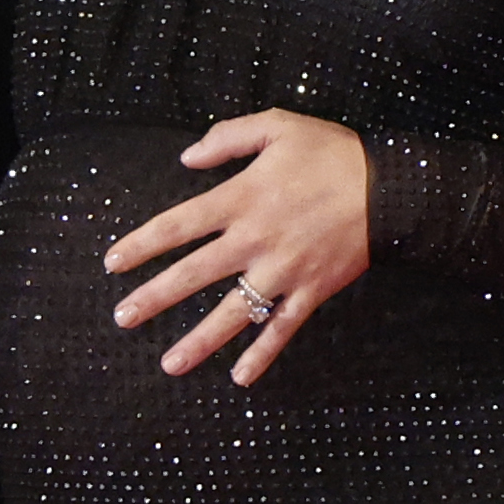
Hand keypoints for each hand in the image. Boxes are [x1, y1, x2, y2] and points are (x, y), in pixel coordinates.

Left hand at [105, 108, 370, 386]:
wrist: (391, 187)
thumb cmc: (331, 152)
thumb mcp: (277, 126)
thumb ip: (228, 137)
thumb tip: (186, 157)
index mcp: (241, 198)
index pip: (178, 226)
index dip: (141, 245)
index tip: (113, 263)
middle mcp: (255, 240)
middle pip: (194, 275)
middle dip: (154, 298)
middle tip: (123, 317)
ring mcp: (283, 271)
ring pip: (233, 313)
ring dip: (199, 341)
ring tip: (169, 364)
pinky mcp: (311, 291)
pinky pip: (282, 329)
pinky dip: (262, 355)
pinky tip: (239, 378)